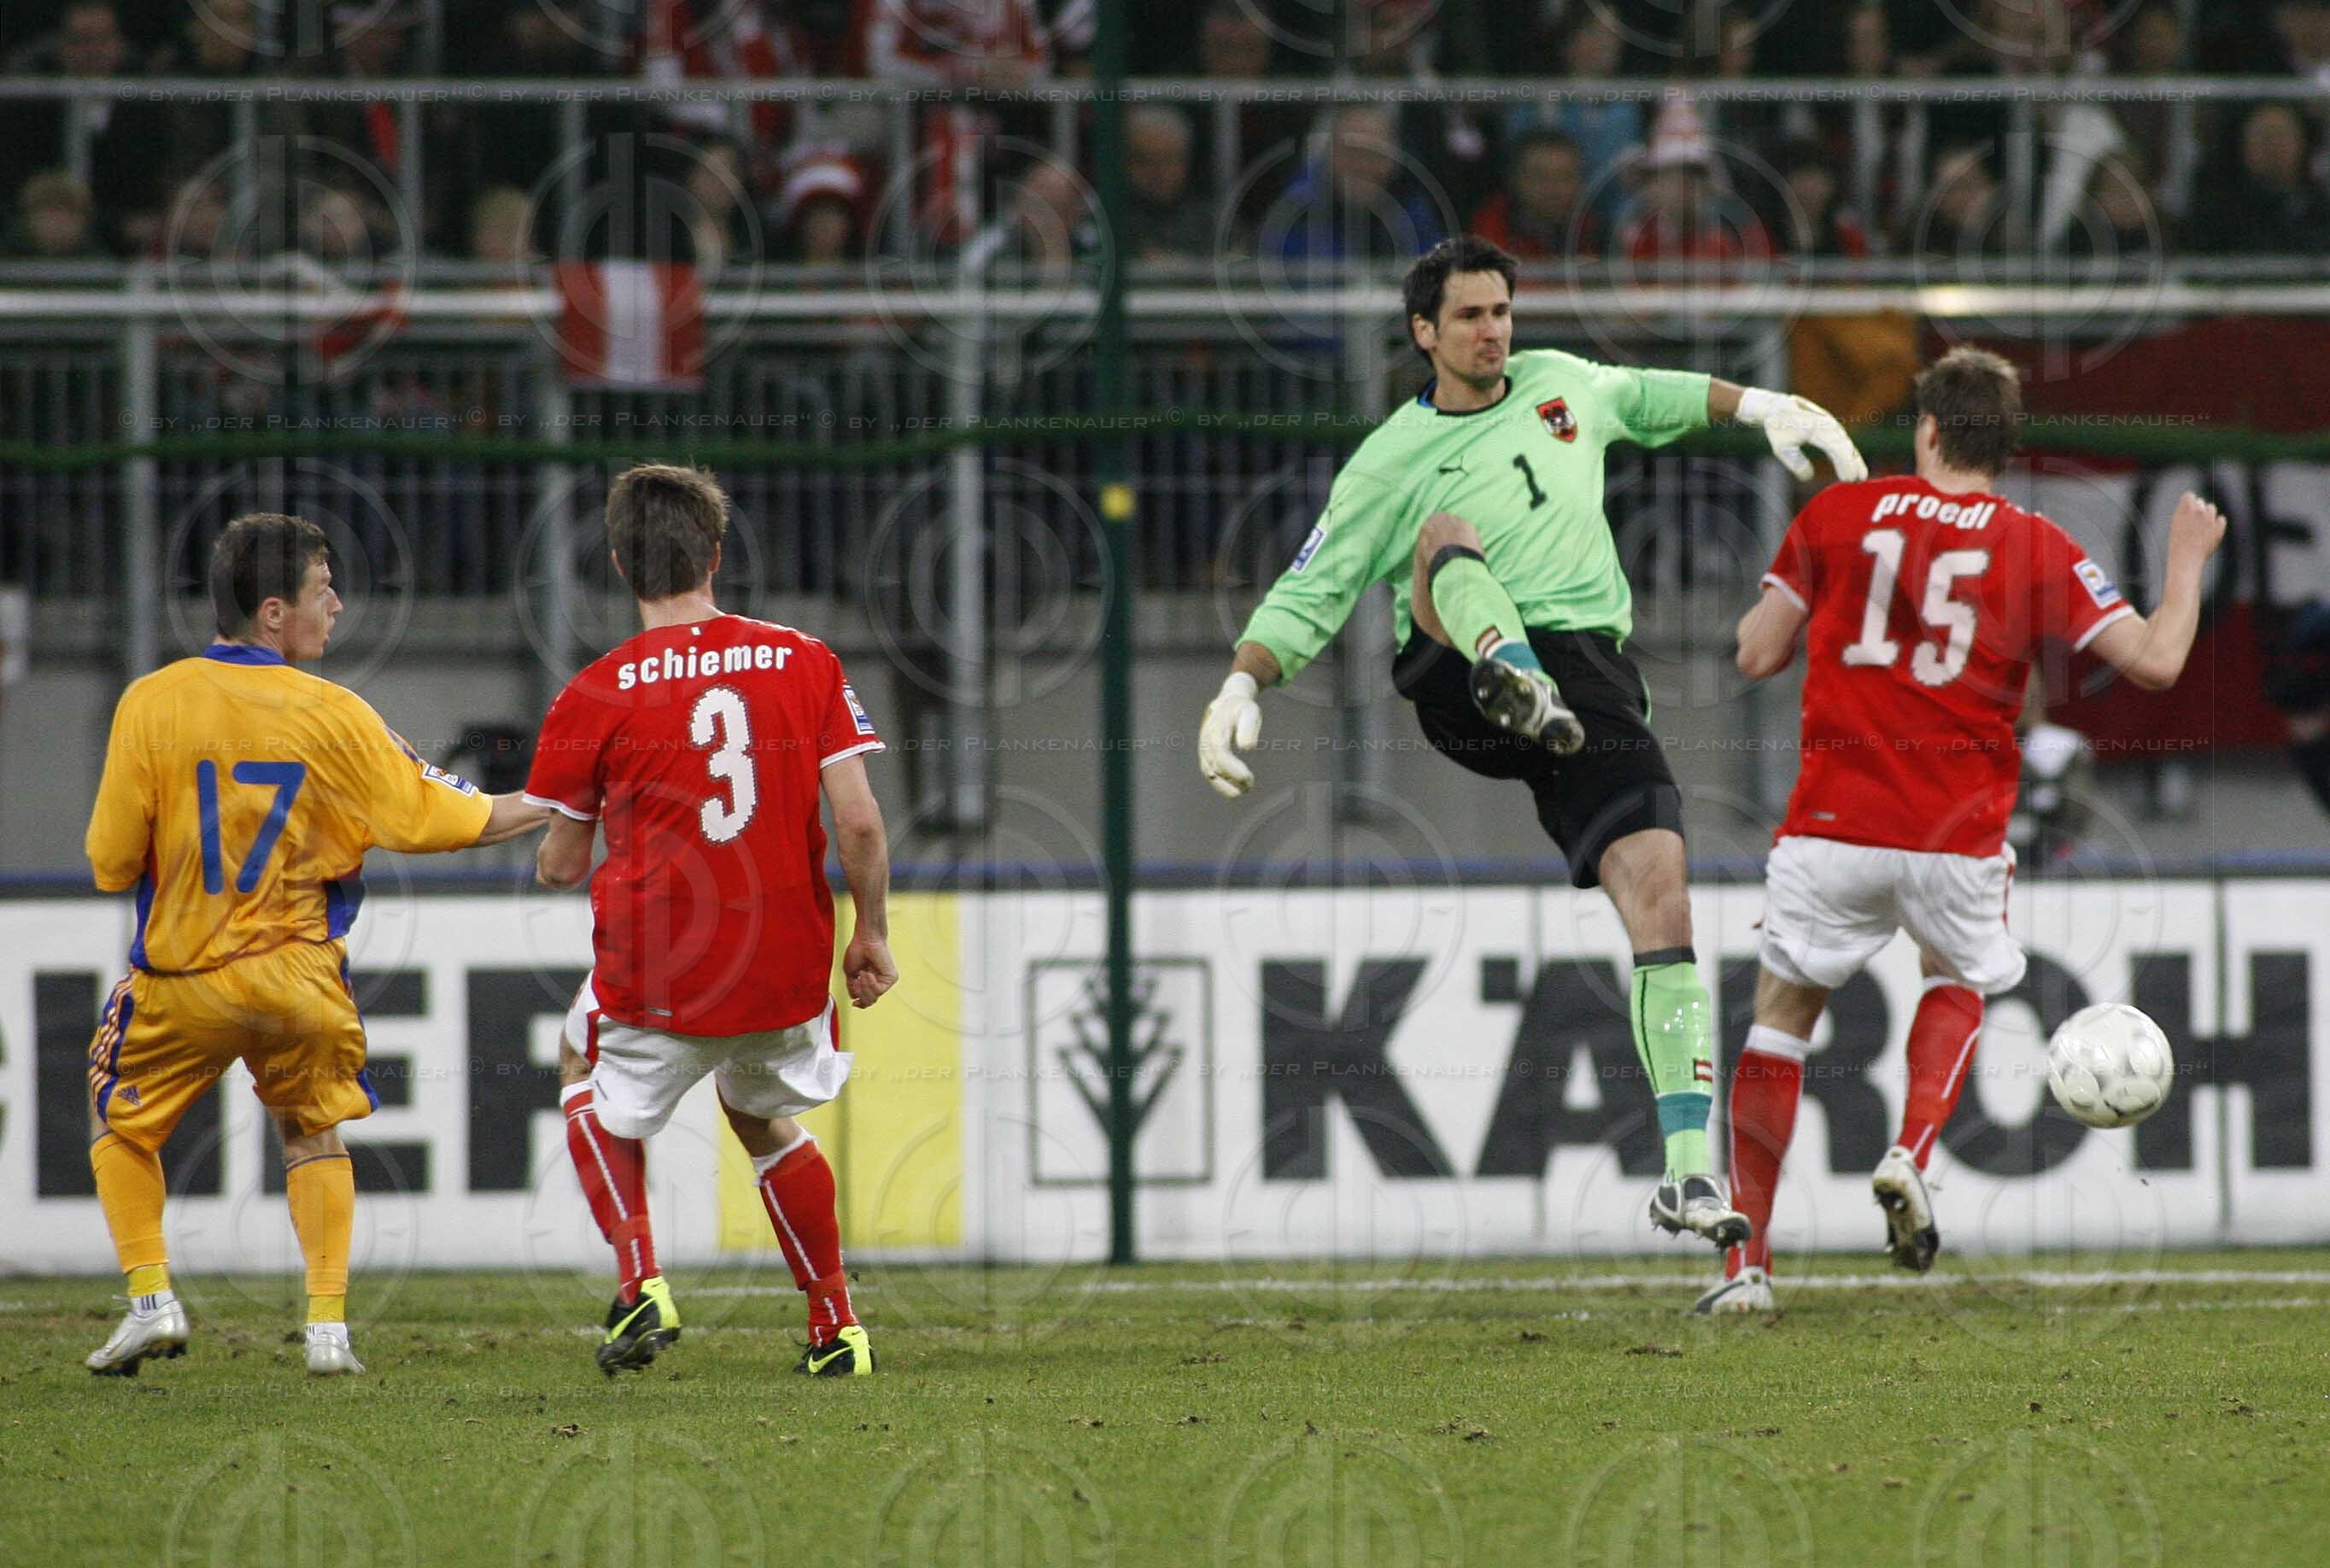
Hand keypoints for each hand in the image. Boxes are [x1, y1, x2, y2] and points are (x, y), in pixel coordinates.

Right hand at [842, 932, 896, 1008]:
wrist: (865, 940)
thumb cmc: (857, 952)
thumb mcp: (850, 974)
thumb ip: (853, 988)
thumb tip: (855, 999)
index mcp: (870, 982)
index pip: (867, 1000)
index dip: (860, 1003)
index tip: (854, 1003)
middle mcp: (879, 982)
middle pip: (870, 1001)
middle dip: (860, 993)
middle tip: (856, 980)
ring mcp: (886, 981)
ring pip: (874, 997)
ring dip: (864, 987)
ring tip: (862, 974)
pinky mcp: (891, 977)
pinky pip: (879, 990)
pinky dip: (871, 983)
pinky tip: (867, 973)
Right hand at [1198, 671, 1262, 798]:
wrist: (1227, 704)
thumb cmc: (1241, 708)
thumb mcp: (1249, 711)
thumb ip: (1248, 727)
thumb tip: (1247, 747)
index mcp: (1215, 731)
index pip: (1221, 754)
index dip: (1232, 768)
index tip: (1248, 778)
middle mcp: (1206, 744)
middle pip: (1216, 767)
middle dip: (1232, 780)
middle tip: (1250, 786)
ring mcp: (1204, 752)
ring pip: (1211, 775)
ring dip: (1226, 787)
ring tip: (1245, 790)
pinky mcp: (1206, 758)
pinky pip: (1211, 776)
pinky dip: (1222, 785)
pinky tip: (1236, 790)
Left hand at [1736, 388, 1868, 483]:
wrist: (1777, 408)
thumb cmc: (1778, 429)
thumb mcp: (1781, 447)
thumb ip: (1795, 462)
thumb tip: (1808, 477)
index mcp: (1814, 427)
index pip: (1835, 447)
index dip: (1844, 463)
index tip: (1848, 478)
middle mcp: (1826, 424)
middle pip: (1845, 445)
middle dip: (1853, 463)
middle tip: (1859, 480)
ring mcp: (1830, 424)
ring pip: (1846, 443)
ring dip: (1855, 459)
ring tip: (1861, 476)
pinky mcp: (1830, 426)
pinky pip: (1842, 441)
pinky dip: (1849, 453)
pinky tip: (1854, 465)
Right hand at [2167, 492, 2225, 562]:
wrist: (2186, 559)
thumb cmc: (2178, 544)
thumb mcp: (2176, 525)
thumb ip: (2185, 512)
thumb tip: (2197, 503)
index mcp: (2185, 509)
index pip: (2189, 496)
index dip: (2188, 503)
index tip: (2186, 512)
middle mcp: (2198, 511)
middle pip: (2200, 502)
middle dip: (2197, 510)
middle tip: (2192, 525)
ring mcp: (2210, 518)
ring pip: (2211, 508)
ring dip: (2207, 516)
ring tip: (2201, 529)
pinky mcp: (2219, 526)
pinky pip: (2221, 520)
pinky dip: (2217, 525)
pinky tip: (2209, 534)